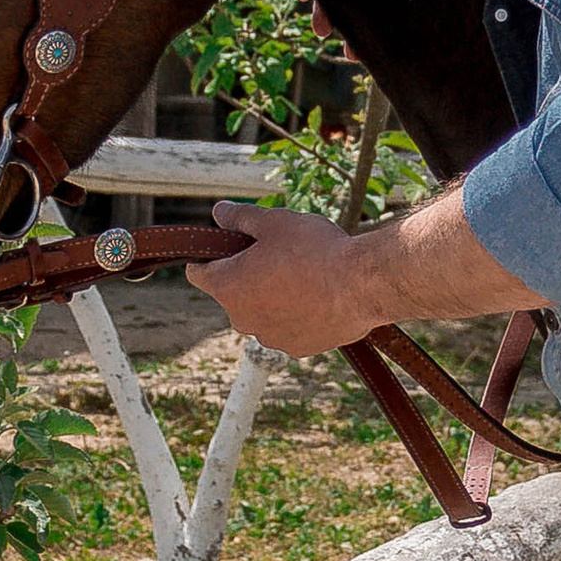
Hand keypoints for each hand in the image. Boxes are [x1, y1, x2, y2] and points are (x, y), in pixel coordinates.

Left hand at [200, 200, 379, 355]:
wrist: (362, 285)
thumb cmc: (316, 250)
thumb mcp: (274, 221)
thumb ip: (240, 217)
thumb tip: (219, 212)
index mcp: (228, 286)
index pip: (198, 273)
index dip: (209, 256)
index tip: (228, 247)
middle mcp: (241, 319)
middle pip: (234, 293)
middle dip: (248, 276)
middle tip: (279, 255)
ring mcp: (269, 337)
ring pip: (263, 312)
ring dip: (273, 298)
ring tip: (305, 277)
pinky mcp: (297, 348)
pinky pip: (288, 328)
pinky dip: (297, 315)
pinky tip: (319, 298)